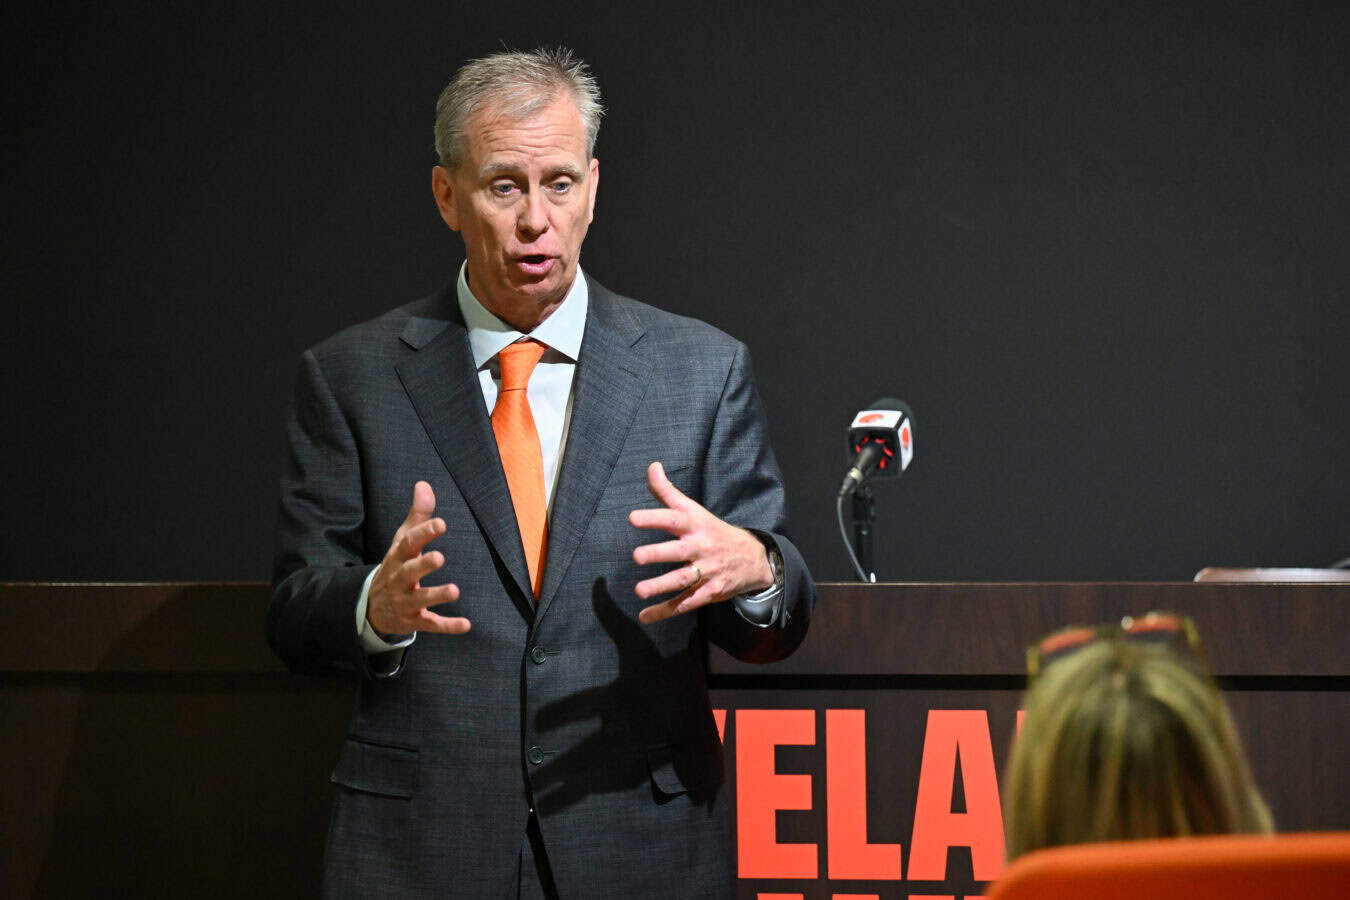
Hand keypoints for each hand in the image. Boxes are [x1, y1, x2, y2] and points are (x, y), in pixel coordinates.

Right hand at [366, 481, 470, 636]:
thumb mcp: (402, 541)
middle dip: (422, 565)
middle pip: (409, 572)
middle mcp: (399, 580)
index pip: (408, 543)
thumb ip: (417, 515)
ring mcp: (405, 602)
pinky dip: (447, 626)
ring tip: (455, 590)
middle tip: (440, 557)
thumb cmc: (396, 567)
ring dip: (437, 595)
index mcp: (398, 558)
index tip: (441, 523)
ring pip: (420, 600)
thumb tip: (424, 484)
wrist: (371, 608)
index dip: (423, 533)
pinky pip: (431, 624)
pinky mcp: (414, 621)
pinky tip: (466, 625)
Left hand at [629, 461, 774, 623]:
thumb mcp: (694, 510)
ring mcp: (707, 571)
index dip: (654, 517)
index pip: (674, 519)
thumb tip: (652, 466)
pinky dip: (665, 611)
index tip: (633, 518)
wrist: (754, 558)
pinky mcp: (709, 592)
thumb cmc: (713, 531)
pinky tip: (645, 616)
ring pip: (682, 580)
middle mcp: (701, 547)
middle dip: (658, 554)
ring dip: (660, 586)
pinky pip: (685, 602)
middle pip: (678, 551)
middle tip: (636, 556)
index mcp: (695, 525)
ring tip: (639, 591)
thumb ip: (668, 492)